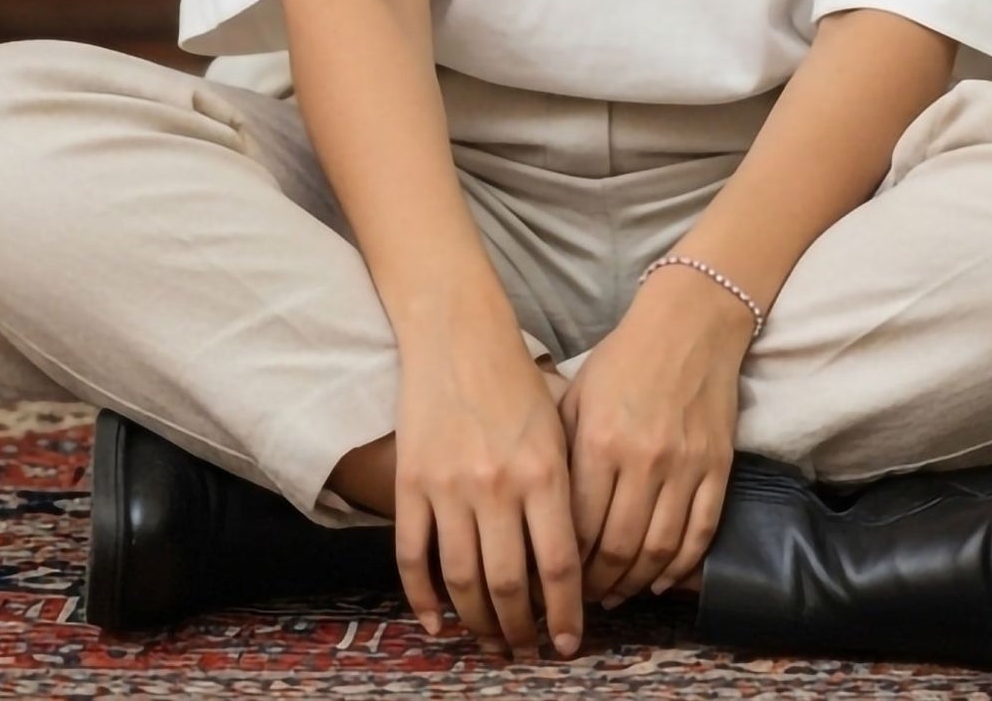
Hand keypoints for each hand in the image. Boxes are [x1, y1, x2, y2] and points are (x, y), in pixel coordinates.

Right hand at [390, 327, 586, 661]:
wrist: (458, 336)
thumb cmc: (516, 383)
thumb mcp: (560, 428)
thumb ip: (569, 490)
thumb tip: (580, 562)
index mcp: (544, 471)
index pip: (559, 565)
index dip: (566, 614)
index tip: (569, 643)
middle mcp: (498, 485)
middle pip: (510, 585)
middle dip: (520, 632)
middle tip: (527, 654)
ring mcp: (449, 487)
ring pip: (462, 581)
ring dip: (477, 623)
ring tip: (490, 643)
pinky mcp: (411, 483)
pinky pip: (413, 557)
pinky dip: (423, 598)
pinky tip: (437, 623)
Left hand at [556, 269, 749, 607]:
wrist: (690, 324)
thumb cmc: (623, 359)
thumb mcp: (578, 396)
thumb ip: (562, 454)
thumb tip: (541, 516)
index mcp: (600, 441)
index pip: (578, 528)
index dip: (563, 566)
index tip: (552, 581)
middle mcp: (643, 459)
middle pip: (618, 548)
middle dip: (596, 585)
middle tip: (580, 601)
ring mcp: (686, 466)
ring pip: (659, 550)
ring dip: (634, 584)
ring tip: (614, 595)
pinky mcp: (718, 467)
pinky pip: (700, 533)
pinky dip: (679, 567)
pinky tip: (659, 581)